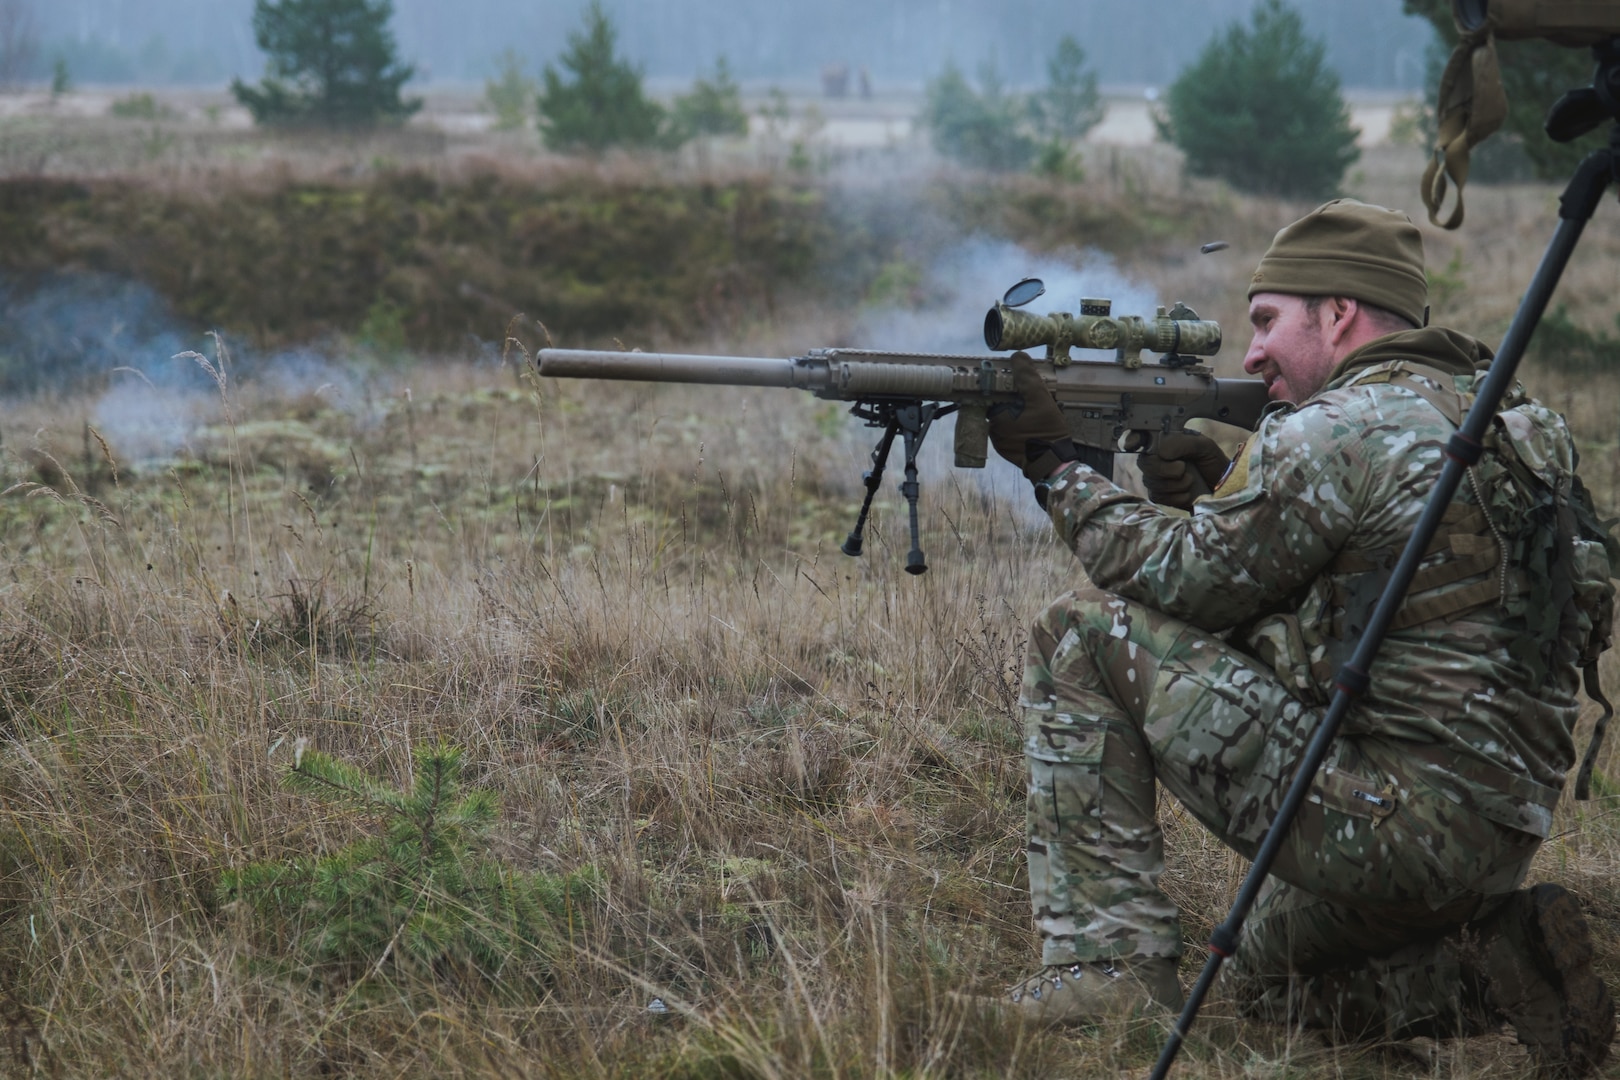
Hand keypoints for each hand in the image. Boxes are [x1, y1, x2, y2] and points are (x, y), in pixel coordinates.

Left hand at [987, 353, 1079, 481]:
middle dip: (1013, 400)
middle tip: (1031, 398)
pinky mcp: (1008, 451)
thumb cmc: (1046, 430)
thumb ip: (1027, 376)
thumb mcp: (1040, 397)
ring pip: (1006, 420)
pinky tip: (1033, 425)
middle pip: (1000, 406)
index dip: (1005, 386)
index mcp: (995, 416)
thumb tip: (1017, 356)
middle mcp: (992, 430)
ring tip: (1034, 411)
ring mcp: (999, 442)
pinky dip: (1018, 427)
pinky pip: (1010, 433)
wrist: (1054, 463)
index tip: (1016, 383)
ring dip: (1016, 414)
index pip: (993, 394)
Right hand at [1134, 432, 1229, 509]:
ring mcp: (1155, 478)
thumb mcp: (1203, 446)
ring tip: (1191, 480)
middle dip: (1166, 469)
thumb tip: (1161, 451)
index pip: (1139, 437)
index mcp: (1164, 441)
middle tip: (1183, 468)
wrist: (1223, 486)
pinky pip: (1158, 496)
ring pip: (1151, 481)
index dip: (1133, 440)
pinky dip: (1177, 496)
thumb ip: (1183, 443)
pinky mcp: (1158, 495)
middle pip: (1145, 463)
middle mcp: (1155, 458)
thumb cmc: (1212, 462)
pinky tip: (1187, 492)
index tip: (1136, 444)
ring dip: (1176, 484)